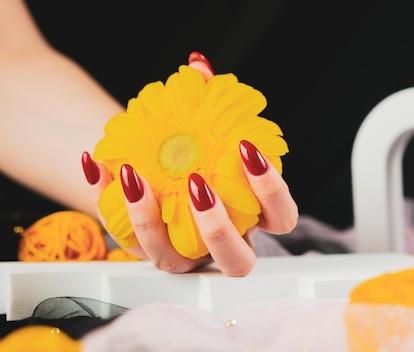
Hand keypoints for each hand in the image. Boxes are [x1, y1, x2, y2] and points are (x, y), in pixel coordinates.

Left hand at [81, 52, 297, 274]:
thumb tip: (198, 65)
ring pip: (172, 261)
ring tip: (134, 176)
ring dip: (151, 221)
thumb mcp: (207, 129)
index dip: (272, 192)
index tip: (246, 149)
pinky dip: (104, 197)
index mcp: (251, 215)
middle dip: (220, 230)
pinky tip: (96, 162)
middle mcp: (220, 243)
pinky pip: (123, 237)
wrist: (152, 168)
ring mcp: (182, 252)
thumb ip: (210, 100)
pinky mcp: (142, 249)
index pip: (281, 217)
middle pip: (237, 263)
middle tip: (199, 184)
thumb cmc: (193, 151)